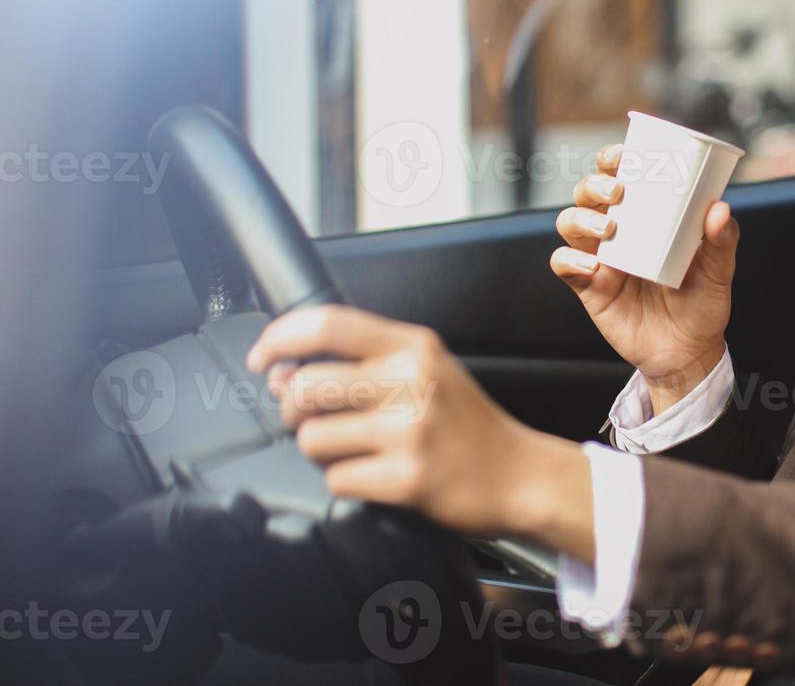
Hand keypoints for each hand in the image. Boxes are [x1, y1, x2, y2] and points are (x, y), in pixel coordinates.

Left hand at [246, 305, 592, 558]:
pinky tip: (380, 477)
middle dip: (295, 411)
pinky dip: (349, 484)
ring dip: (324, 452)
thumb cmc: (466, 425)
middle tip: (317, 420)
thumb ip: (363, 363)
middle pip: (305, 387)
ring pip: (313, 439)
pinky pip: (337, 481)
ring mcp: (411, 430)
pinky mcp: (408, 478)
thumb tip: (282, 372)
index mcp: (413, 347)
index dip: (279, 338)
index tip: (261, 358)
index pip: (328, 324)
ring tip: (362, 451)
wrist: (520, 475)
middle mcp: (412, 381)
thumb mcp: (426, 370)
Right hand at [550, 142, 739, 412]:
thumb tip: (720, 208)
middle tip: (618, 190)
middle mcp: (618, 230)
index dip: (613, 159)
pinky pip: (563, 264)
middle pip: (588, 192)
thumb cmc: (702, 304)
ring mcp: (601, 257)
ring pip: (569, 222)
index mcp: (647, 216)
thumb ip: (721, 240)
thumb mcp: (718, 270)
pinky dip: (570, 259)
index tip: (623, 154)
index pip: (621, 176)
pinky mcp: (589, 286)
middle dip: (595, 183)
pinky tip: (594, 265)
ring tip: (609, 227)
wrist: (687, 353)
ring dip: (582, 216)